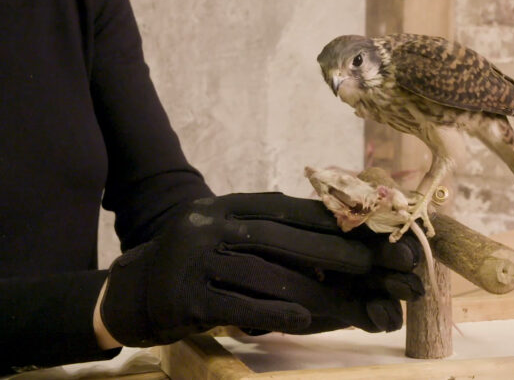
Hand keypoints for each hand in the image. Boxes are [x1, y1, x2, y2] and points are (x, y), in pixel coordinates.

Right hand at [98, 192, 422, 346]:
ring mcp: (194, 262)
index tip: (360, 228)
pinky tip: (304, 321)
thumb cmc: (192, 261)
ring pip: (262, 274)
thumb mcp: (222, 232)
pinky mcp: (185, 299)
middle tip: (366, 263)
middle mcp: (207, 227)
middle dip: (326, 251)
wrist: (131, 291)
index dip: (323, 219)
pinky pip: (238, 306)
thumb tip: (325, 234)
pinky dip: (274, 314)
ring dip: (310, 289)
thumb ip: (263, 229)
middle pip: (277, 237)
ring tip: (346, 300)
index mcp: (222, 207)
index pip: (281, 208)